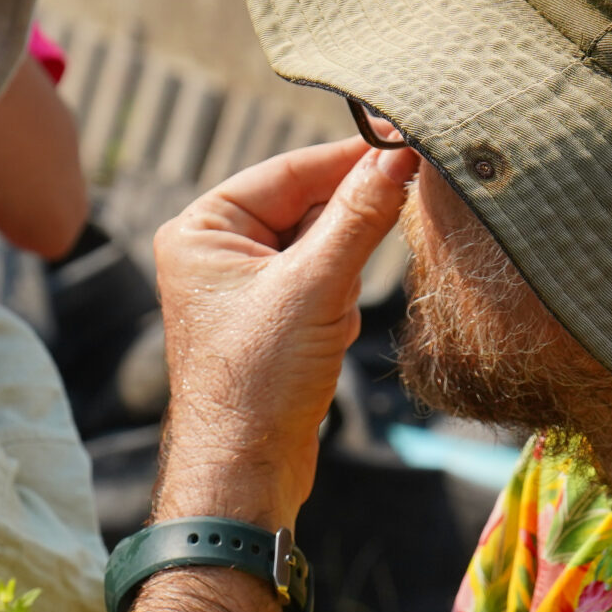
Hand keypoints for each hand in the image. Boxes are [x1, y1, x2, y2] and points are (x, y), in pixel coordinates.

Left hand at [152, 138, 417, 528]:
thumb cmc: (258, 381)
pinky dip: (338, 303)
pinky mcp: (271, 317)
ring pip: (324, 246)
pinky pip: (324, 283)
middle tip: (373, 246)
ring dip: (342, 277)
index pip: (290, 170)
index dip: (351, 158)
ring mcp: (244, 284)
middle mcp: (217, 248)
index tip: (408, 140)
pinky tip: (327, 337)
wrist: (245, 471)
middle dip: (345, 235)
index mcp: (203, 227)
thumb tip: (400, 155)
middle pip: (309, 206)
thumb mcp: (316, 287)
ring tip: (326, 320)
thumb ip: (359, 216)